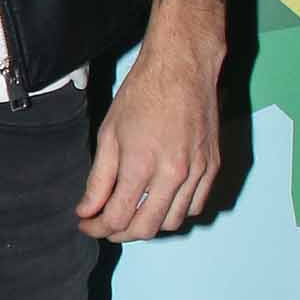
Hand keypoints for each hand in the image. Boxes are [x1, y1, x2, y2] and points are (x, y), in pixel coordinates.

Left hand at [76, 0, 226, 241]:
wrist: (183, 67)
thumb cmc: (142, 93)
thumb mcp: (109, 134)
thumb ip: (98, 179)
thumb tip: (86, 211)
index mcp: (141, 165)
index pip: (117, 218)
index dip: (97, 228)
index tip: (86, 224)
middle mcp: (173, 174)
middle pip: (145, 229)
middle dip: (120, 233)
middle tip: (105, 225)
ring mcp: (197, 172)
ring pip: (172, 222)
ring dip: (148, 225)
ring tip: (131, 213)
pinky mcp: (212, 167)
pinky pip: (194, 207)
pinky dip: (174, 212)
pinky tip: (159, 201)